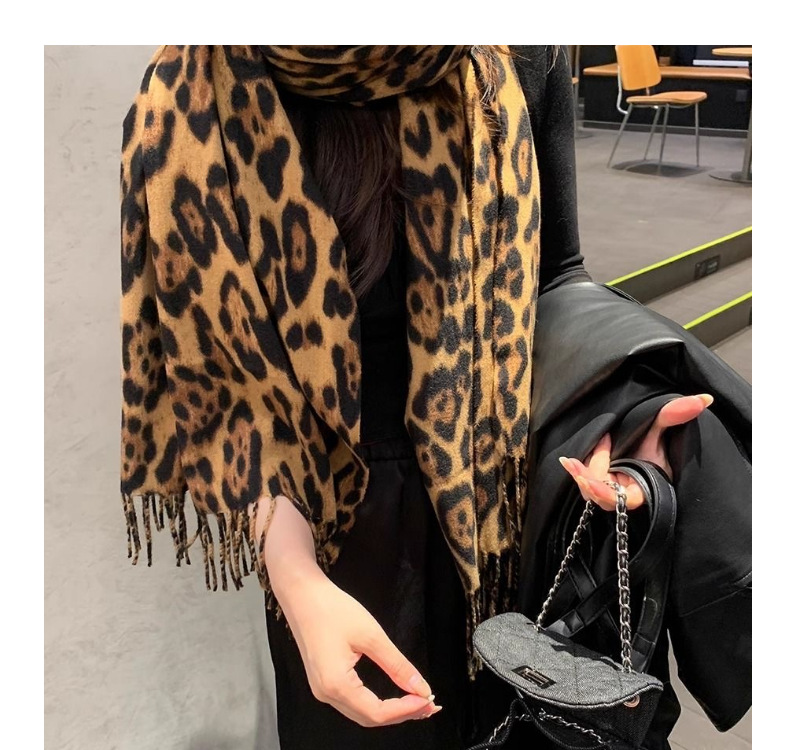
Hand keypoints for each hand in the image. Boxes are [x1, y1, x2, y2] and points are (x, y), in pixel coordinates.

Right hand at [274, 566, 440, 726]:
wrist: (302, 594)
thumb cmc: (333, 609)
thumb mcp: (371, 635)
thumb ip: (397, 665)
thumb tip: (422, 688)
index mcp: (336, 685)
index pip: (377, 713)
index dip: (406, 710)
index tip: (429, 700)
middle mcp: (326, 694)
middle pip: (369, 718)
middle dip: (401, 714)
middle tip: (428, 705)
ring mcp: (322, 690)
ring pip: (361, 713)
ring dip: (390, 711)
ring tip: (415, 701)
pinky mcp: (323, 681)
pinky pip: (353, 702)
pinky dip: (376, 703)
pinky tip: (393, 696)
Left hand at [559, 394, 712, 509]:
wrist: (640, 442)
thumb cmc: (653, 443)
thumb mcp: (660, 429)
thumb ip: (674, 415)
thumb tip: (704, 398)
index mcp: (643, 488)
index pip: (624, 500)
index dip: (606, 490)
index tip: (590, 477)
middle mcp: (625, 492)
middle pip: (602, 495)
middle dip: (588, 479)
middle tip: (574, 463)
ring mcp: (611, 489)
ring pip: (590, 489)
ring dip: (581, 474)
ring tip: (570, 460)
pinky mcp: (598, 483)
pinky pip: (585, 482)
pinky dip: (576, 472)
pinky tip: (566, 461)